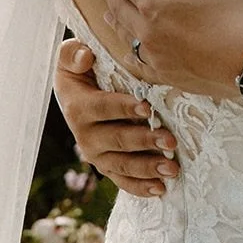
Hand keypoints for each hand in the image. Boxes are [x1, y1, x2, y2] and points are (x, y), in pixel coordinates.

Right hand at [53, 38, 178, 197]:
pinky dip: (140, 188)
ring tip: (171, 169)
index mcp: (79, 108)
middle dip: (145, 141)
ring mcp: (97, 155)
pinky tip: (160, 190)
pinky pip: (122, 181)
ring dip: (147, 168)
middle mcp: (85, 136)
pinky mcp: (108, 166)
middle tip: (170, 141)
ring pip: (123, 165)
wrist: (76, 96)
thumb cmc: (81, 71)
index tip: (147, 108)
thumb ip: (73, 53)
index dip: (124, 108)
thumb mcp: (71, 57)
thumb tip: (85, 56)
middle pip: (118, 139)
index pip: (103, 108)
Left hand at [97, 0, 242, 93]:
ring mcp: (155, 55)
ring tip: (109, 15)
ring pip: (127, 36)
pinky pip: (140, 65)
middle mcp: (146, 29)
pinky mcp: (168, 75)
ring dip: (115, 22)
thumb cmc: (227, 7)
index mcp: (151, 0)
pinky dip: (130, 56)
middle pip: (121, 9)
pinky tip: (130, 54)